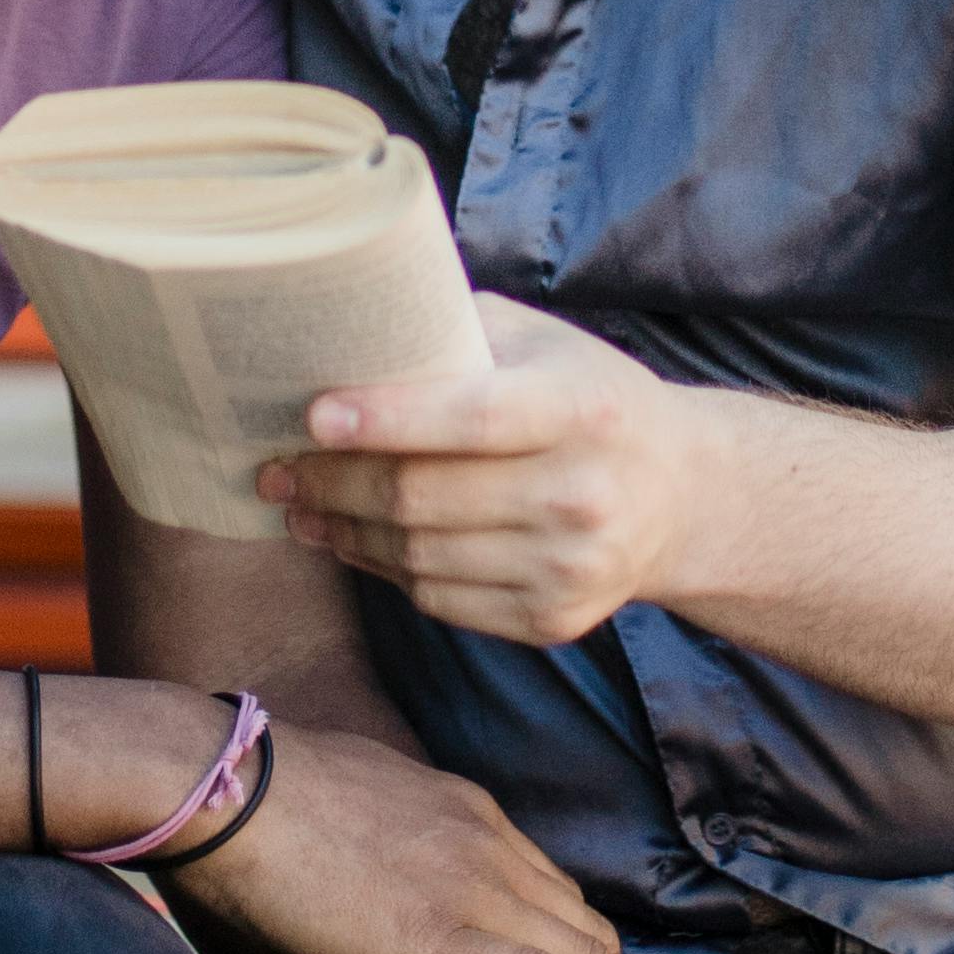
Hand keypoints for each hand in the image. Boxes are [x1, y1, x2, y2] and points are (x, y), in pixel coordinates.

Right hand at [170, 724, 652, 953]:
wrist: (231, 788)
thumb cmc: (260, 795)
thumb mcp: (350, 797)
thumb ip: (386, 826)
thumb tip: (369, 855)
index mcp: (465, 813)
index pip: (552, 887)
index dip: (578, 945)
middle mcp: (487, 845)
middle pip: (584, 925)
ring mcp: (474, 888)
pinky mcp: (446, 940)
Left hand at [264, 303, 701, 644]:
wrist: (677, 495)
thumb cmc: (585, 398)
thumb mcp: (543, 343)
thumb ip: (456, 335)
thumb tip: (343, 333)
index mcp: (582, 409)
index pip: (471, 418)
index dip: (385, 419)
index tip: (313, 417)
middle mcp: (583, 495)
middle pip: (425, 498)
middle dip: (332, 483)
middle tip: (275, 468)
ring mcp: (570, 568)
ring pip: (418, 556)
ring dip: (343, 531)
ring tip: (299, 504)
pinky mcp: (553, 620)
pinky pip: (439, 599)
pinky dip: (383, 569)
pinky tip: (354, 540)